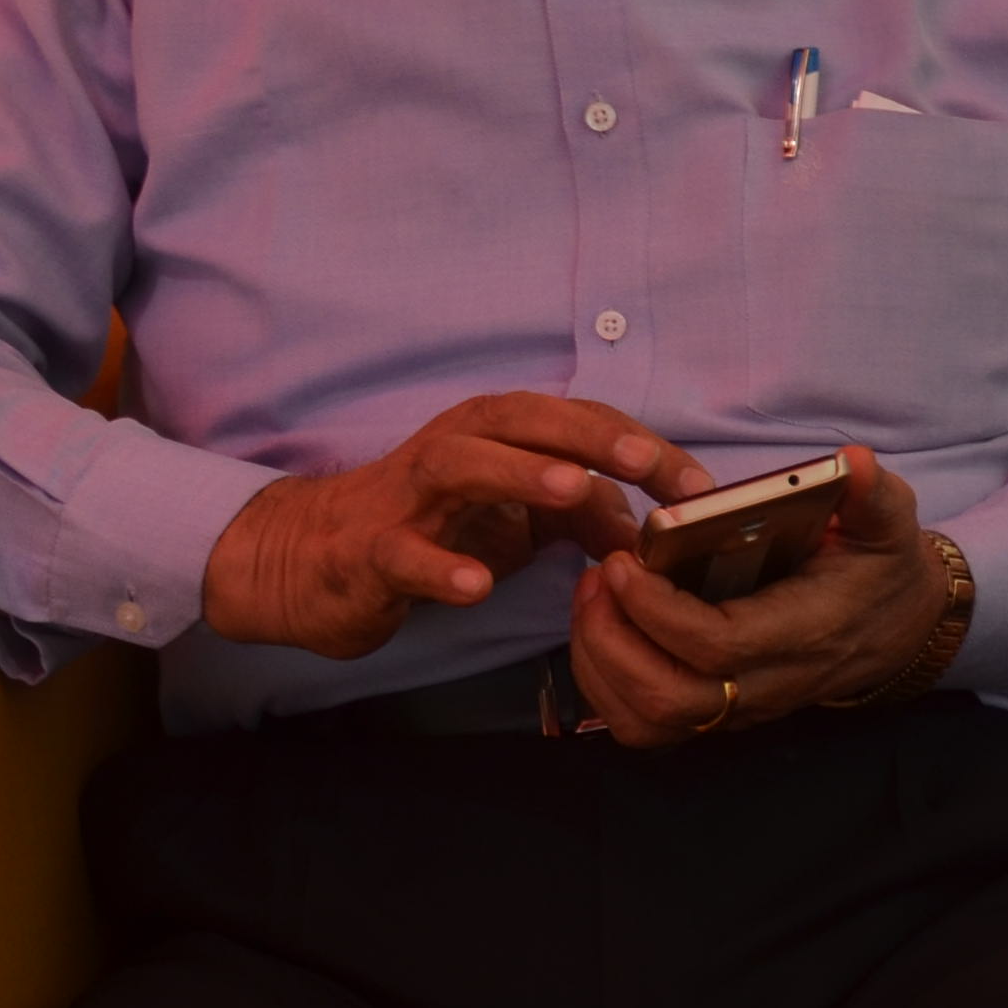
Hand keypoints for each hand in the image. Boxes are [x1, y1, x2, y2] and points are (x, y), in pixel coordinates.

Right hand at [201, 393, 707, 657]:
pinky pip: (401, 554)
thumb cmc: (426, 527)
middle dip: (586, 436)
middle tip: (646, 462)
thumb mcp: (516, 519)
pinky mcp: (368, 552)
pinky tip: (475, 586)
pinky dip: (438, 566)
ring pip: (459, 466)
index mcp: (493, 436)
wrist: (310, 560)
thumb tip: (649, 526)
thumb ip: (583, 515)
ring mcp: (407, 499)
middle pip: (519, 421)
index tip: (697, 485)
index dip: (637, 446)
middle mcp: (452, 450)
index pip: (574, 423)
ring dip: (519, 473)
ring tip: (574, 491)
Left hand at [561, 443, 954, 742]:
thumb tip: (853, 462)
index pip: (717, 646)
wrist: (898, 626)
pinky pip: (646, 724)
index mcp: (803, 634)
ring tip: (592, 596)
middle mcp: (767, 683)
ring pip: (649, 720)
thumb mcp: (886, 522)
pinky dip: (606, 684)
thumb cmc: (880, 568)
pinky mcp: (718, 712)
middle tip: (598, 573)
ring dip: (601, 664)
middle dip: (614, 641)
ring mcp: (739, 707)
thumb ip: (870, 494)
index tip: (624, 560)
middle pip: (670, 698)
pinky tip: (602, 628)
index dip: (658, 611)